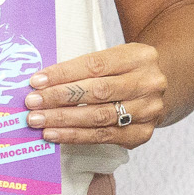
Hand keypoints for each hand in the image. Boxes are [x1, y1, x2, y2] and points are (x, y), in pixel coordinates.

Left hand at [22, 44, 165, 149]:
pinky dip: (76, 136)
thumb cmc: (125, 70)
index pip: (95, 65)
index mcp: (139, 57)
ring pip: (99, 117)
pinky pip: (103, 137)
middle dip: (60, 98)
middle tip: (32, 103)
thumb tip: (42, 81)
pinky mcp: (142, 134)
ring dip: (64, 120)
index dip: (64, 74)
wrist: (160, 87)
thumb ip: (85, 67)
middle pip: (97, 92)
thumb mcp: (115, 57)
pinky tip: (55, 134)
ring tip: (38, 120)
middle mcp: (148, 83)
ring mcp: (148, 111)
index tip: (37, 81)